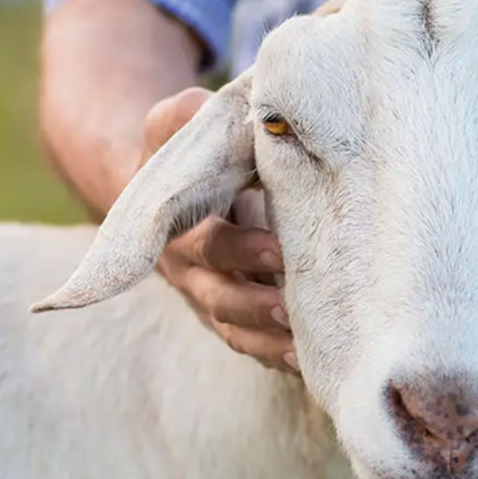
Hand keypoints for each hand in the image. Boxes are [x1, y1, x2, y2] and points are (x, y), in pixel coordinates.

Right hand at [140, 88, 297, 374]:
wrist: (165, 185)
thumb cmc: (185, 147)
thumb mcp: (177, 121)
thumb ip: (188, 116)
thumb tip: (223, 111)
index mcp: (176, 224)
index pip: (205, 244)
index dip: (239, 249)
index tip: (278, 249)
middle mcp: (188, 270)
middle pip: (219, 298)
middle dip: (257, 305)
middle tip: (296, 308)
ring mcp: (209, 297)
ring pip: (235, 330)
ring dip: (269, 342)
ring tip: (306, 349)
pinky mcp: (231, 314)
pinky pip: (250, 345)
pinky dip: (276, 357)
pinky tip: (311, 367)